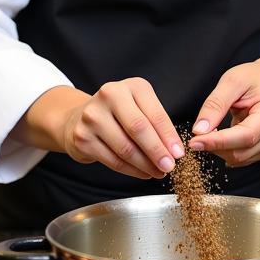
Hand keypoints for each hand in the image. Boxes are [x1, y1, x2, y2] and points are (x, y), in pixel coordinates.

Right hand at [55, 80, 185, 179]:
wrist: (81, 117)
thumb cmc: (119, 114)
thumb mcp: (140, 109)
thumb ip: (156, 126)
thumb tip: (173, 152)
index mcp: (130, 86)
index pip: (154, 114)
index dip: (168, 136)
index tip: (178, 153)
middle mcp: (108, 96)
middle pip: (138, 128)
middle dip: (157, 151)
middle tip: (169, 166)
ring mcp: (92, 117)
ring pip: (126, 148)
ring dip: (146, 165)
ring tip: (158, 172)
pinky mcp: (83, 138)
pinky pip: (113, 161)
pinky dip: (132, 171)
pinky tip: (142, 172)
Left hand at [189, 57, 259, 165]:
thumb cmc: (251, 78)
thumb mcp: (231, 81)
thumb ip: (215, 104)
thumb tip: (200, 130)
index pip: (246, 136)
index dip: (219, 142)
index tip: (194, 142)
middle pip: (243, 151)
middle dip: (215, 147)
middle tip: (195, 135)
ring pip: (241, 158)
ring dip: (219, 150)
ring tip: (208, 131)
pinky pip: (243, 157)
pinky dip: (226, 151)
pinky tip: (218, 138)